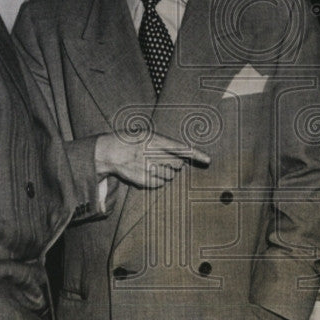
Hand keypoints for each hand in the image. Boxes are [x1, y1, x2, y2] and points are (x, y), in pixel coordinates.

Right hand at [95, 130, 209, 188]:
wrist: (110, 151)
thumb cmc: (132, 141)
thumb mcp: (147, 136)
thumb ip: (164, 145)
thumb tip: (182, 158)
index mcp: (155, 140)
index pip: (181, 148)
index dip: (196, 154)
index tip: (208, 160)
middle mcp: (154, 154)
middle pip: (177, 164)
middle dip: (174, 163)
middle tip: (161, 159)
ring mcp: (149, 168)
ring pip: (170, 175)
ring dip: (165, 172)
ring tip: (151, 165)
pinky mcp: (144, 180)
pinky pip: (160, 183)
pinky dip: (157, 180)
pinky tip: (147, 172)